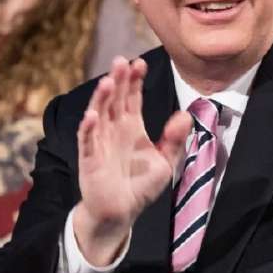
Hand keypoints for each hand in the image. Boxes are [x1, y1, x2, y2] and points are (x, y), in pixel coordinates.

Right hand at [72, 57, 191, 265]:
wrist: (122, 212)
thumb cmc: (140, 185)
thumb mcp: (165, 162)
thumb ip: (174, 139)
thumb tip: (185, 115)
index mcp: (131, 126)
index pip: (131, 97)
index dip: (134, 80)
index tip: (140, 63)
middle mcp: (113, 129)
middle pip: (113, 99)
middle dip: (117, 80)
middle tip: (121, 61)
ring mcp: (100, 142)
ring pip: (98, 114)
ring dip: (101, 98)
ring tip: (107, 81)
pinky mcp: (90, 160)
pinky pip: (87, 141)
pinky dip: (88, 128)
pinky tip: (92, 116)